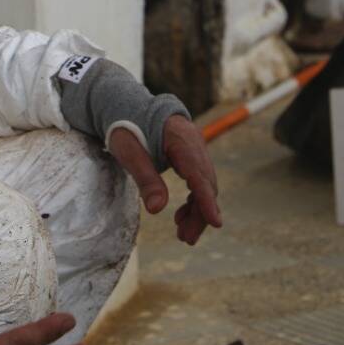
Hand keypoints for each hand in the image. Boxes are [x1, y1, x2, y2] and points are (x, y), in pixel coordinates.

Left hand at [108, 115, 222, 244]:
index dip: (207, 202)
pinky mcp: (190, 155)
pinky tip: (181, 215)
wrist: (129, 105)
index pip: (199, 176)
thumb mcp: (129, 152)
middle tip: (185, 239)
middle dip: (200, 214)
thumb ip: (145, 178)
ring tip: (183, 234)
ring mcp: (195, 149)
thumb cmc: (126, 126)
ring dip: (197, 210)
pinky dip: (193, 199)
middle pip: (206, 184)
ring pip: (204, 184)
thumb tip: (157, 210)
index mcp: (182, 141)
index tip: (216, 223)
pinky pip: (198, 180)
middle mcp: (195, 145)